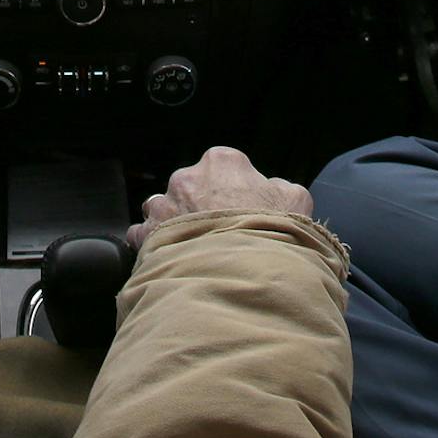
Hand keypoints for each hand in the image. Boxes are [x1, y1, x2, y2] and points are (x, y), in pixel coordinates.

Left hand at [128, 146, 313, 247]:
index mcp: (223, 163)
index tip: (241, 210)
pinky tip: (170, 257)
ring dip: (173, 222)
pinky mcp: (148, 233)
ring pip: (163, 207)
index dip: (235, 191)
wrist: (244, 274)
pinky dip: (152, 244)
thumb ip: (282, 189)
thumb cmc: (272, 236)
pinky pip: (142, 234)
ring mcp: (164, 204)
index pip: (225, 168)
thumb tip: (275, 189)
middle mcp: (187, 177)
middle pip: (191, 187)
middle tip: (218, 233)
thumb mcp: (295, 203)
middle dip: (200, 206)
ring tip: (192, 247)